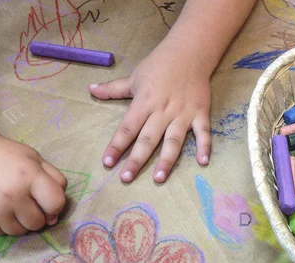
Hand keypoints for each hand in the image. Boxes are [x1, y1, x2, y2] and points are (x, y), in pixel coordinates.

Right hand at [0, 134, 66, 235]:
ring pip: (20, 232)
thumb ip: (56, 182)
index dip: (54, 204)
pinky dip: (3, 224)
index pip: (56, 204)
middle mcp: (11, 195)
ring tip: (10, 203)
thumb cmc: (7, 156)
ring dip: (20, 221)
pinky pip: (2, 233)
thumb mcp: (36, 159)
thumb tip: (54, 217)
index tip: (45, 198)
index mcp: (29, 176)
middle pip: (38, 223)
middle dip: (36, 214)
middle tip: (25, 200)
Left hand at [89, 40, 211, 182]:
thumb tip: (90, 90)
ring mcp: (182, 114)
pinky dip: (204, 146)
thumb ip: (113, 89)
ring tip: (158, 178)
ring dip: (166, 160)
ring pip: (173, 140)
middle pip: (147, 139)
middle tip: (126, 178)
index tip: (107, 162)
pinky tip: (203, 162)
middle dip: (136, 159)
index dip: (116, 145)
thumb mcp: (134, 76)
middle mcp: (162, 111)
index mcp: (144, 102)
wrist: (190, 51)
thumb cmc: (160, 65)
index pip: (127, 128)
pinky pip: (203, 133)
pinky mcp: (200, 113)